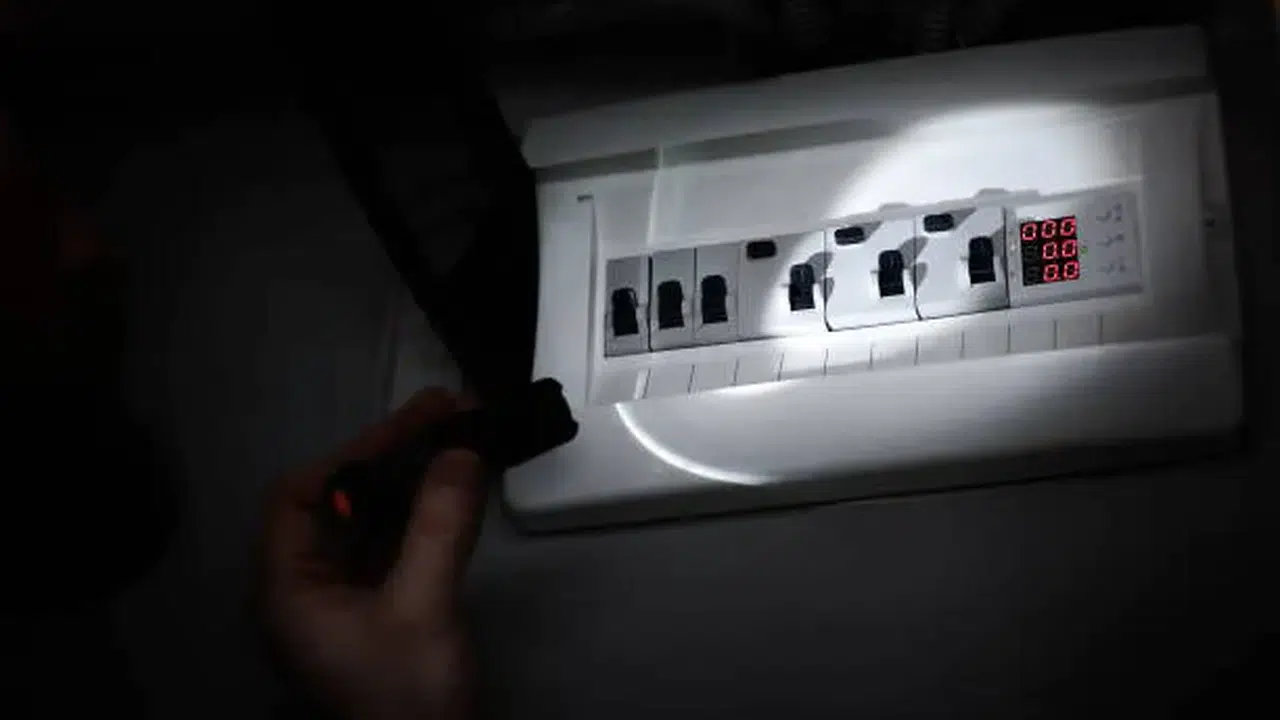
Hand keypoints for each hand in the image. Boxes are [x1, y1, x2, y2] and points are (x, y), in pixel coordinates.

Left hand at [260, 388, 486, 719]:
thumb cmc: (404, 699)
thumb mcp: (422, 610)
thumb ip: (438, 527)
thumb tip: (462, 448)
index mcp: (288, 590)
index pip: (299, 498)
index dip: (351, 456)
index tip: (409, 426)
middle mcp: (307, 591)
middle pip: (340, 505)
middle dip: (393, 459)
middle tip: (450, 412)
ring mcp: (346, 605)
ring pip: (372, 525)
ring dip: (415, 482)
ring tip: (463, 436)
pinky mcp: (382, 615)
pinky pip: (397, 550)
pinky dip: (426, 516)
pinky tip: (460, 489)